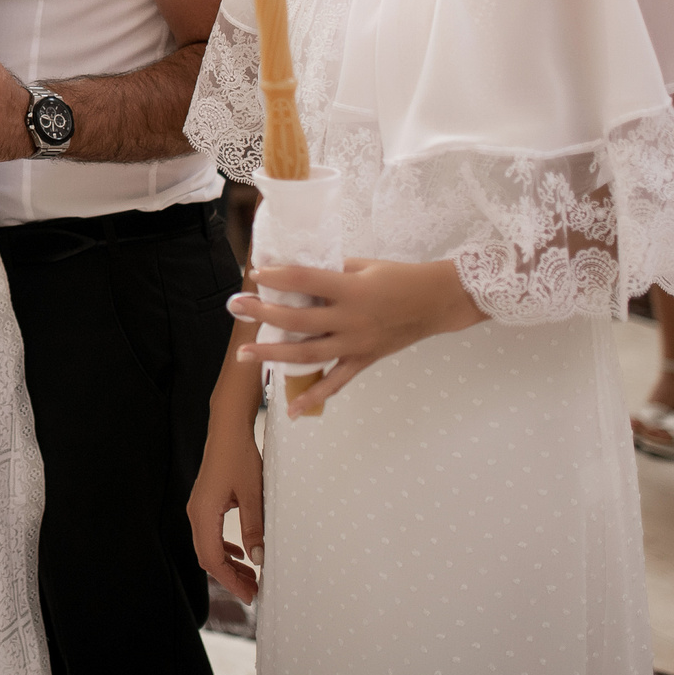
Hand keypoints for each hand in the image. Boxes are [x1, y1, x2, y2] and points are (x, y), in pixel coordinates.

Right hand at [187, 405, 265, 605]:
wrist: (228, 428)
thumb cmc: (240, 457)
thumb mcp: (253, 495)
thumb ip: (254, 528)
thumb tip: (259, 560)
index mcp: (203, 513)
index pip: (212, 559)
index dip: (230, 581)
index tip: (250, 595)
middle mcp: (196, 513)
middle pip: (207, 557)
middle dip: (230, 577)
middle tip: (254, 591)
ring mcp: (199, 508)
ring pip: (209, 547)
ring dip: (228, 564)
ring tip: (251, 577)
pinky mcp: (205, 503)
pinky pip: (211, 534)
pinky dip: (225, 549)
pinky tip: (241, 553)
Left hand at [232, 258, 485, 415]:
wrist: (437, 301)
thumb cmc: (399, 276)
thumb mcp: (364, 265)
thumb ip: (330, 271)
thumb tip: (294, 273)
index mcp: (352, 289)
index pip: (306, 280)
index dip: (278, 276)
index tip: (255, 273)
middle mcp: (351, 320)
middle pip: (299, 319)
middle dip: (264, 312)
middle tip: (236, 306)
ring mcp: (357, 345)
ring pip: (309, 353)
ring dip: (274, 353)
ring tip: (245, 354)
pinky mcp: (364, 361)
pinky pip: (336, 382)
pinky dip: (314, 396)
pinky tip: (292, 409)